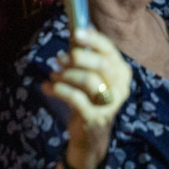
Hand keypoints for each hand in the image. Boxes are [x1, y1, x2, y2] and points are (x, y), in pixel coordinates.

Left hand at [46, 27, 131, 168]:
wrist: (90, 137)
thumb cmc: (88, 100)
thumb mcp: (90, 78)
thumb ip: (85, 57)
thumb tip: (76, 31)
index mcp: (121, 73)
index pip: (110, 51)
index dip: (93, 40)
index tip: (75, 32)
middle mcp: (120, 88)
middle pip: (103, 64)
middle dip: (79, 57)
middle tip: (60, 58)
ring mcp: (110, 104)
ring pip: (89, 80)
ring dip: (66, 74)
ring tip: (53, 75)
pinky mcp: (95, 118)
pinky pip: (76, 98)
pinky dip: (57, 89)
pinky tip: (47, 87)